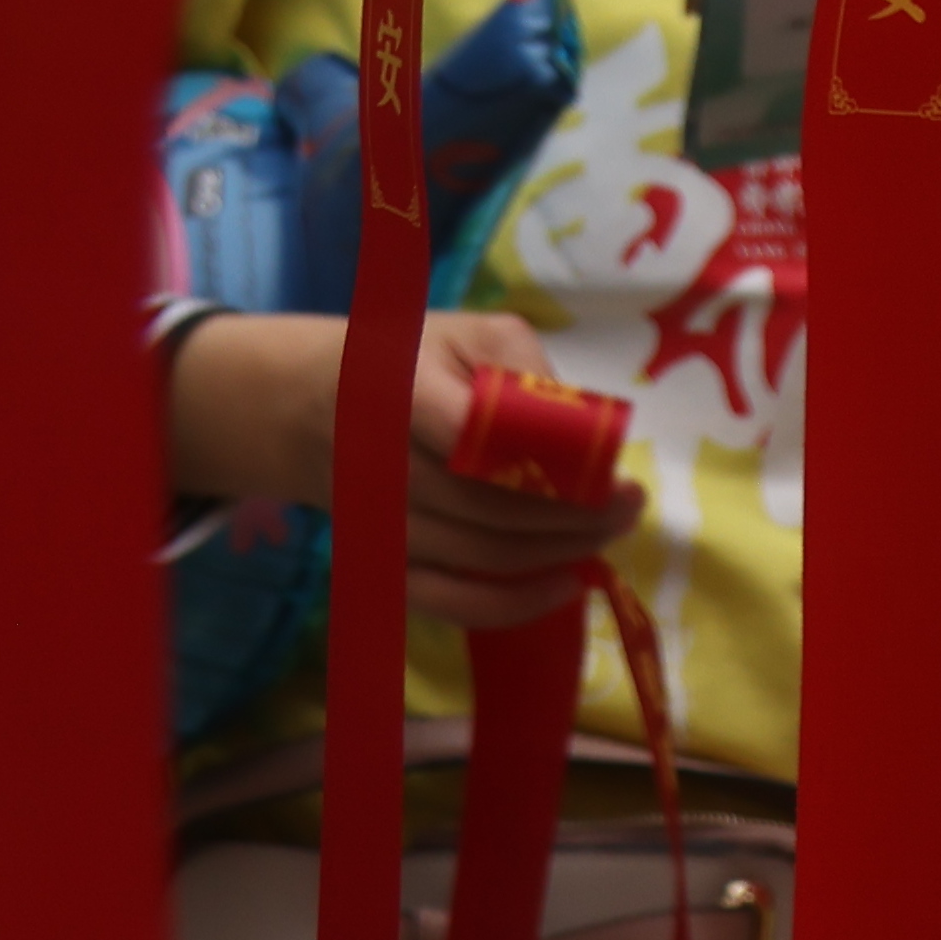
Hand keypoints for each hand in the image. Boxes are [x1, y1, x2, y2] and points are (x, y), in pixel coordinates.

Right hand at [159, 305, 648, 630]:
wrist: (311, 406)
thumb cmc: (409, 360)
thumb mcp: (472, 334)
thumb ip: (526, 371)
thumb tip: (585, 429)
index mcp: (405, 399)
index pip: (486, 441)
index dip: (559, 465)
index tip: (616, 472)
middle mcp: (385, 469)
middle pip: (493, 510)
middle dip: (575, 516)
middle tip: (629, 504)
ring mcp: (380, 526)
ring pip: (481, 558)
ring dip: (558, 553)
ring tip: (610, 532)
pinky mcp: (382, 562)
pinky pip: (448, 602)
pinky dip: (511, 605)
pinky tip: (564, 586)